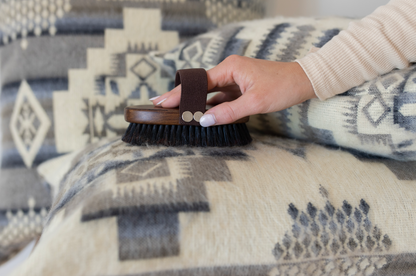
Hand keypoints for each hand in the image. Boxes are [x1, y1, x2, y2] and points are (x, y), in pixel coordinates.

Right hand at [151, 55, 315, 126]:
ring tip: (176, 112)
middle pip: (200, 86)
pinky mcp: (240, 88)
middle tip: (161, 106)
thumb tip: (205, 121)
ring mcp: (234, 80)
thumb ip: (228, 112)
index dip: (180, 93)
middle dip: (182, 97)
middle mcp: (229, 71)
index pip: (199, 82)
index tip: (162, 101)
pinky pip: (221, 97)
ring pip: (210, 93)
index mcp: (230, 68)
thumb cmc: (283, 87)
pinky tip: (200, 114)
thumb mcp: (255, 102)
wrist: (304, 82)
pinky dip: (211, 106)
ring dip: (196, 103)